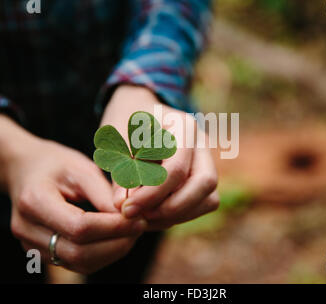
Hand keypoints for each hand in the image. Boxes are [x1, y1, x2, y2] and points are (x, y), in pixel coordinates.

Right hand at [0, 114, 145, 273]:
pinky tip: (118, 238)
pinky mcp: (41, 253)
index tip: (139, 219)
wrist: (25, 169)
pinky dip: (102, 255)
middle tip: (141, 227)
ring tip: (132, 232)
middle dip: (117, 243)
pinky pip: (76, 263)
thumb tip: (128, 216)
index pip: (80, 227)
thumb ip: (103, 193)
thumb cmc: (56, 164)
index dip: (114, 228)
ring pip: (79, 263)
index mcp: (34, 201)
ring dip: (112, 252)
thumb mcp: (81, 168)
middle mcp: (26, 228)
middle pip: (79, 252)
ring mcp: (30, 244)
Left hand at [100, 85, 218, 229]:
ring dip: (176, 215)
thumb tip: (121, 206)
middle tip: (139, 216)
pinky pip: (202, 204)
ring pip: (208, 199)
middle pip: (205, 184)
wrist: (137, 110)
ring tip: (143, 216)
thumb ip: (121, 172)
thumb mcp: (117, 141)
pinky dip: (180, 215)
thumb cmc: (124, 122)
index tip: (126, 209)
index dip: (151, 195)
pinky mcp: (203, 177)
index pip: (176, 168)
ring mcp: (207, 160)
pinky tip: (153, 213)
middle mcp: (202, 142)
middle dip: (172, 208)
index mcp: (182, 126)